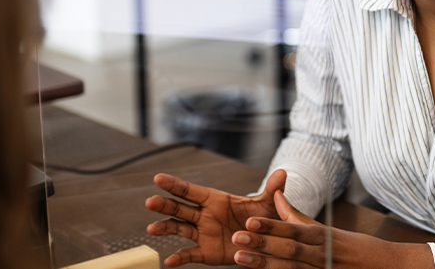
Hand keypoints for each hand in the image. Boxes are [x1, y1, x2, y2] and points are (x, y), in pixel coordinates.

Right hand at [145, 170, 287, 266]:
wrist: (263, 240)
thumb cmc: (262, 218)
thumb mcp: (268, 205)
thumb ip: (272, 191)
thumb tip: (284, 173)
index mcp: (215, 199)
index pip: (191, 190)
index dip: (175, 184)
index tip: (158, 178)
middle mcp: (204, 215)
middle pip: (180, 208)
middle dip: (165, 205)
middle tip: (150, 202)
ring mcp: (202, 233)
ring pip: (179, 229)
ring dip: (164, 228)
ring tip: (151, 229)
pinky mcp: (205, 251)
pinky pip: (189, 255)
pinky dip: (179, 259)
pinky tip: (168, 262)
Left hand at [229, 191, 433, 268]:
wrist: (387, 268)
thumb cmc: (355, 248)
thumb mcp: (327, 230)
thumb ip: (297, 217)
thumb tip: (275, 198)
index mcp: (323, 238)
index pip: (294, 230)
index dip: (271, 227)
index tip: (249, 222)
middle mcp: (322, 256)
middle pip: (289, 250)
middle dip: (262, 244)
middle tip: (237, 238)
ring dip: (264, 265)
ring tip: (240, 259)